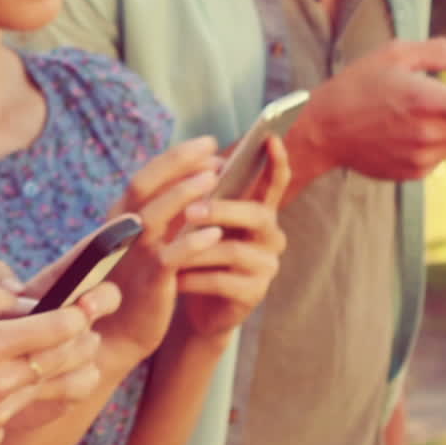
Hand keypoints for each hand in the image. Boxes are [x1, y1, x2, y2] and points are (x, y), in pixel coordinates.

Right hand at [0, 267, 120, 444]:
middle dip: (85, 338)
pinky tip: (14, 383)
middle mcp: (0, 384)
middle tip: (89, 327)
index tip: (85, 304)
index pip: (59, 327)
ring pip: (55, 388)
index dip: (79, 313)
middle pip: (67, 358)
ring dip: (68, 368)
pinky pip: (24, 411)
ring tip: (74, 353)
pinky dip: (27, 394)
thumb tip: (30, 299)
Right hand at [99, 136, 223, 363]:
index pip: (145, 177)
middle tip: (215, 150)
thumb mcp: (142, 243)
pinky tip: (215, 231)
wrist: (116, 332)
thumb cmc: (133, 282)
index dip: (176, 158)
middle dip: (179, 163)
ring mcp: (134, 255)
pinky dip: (192, 241)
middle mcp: (121, 231)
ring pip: (155, 215)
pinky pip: (170, 257)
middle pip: (145, 185)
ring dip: (185, 193)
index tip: (207, 145)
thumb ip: (160, 215)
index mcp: (120, 218)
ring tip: (215, 177)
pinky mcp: (149, 282)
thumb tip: (193, 183)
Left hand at [175, 136, 289, 336]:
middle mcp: (270, 236)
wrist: (196, 306)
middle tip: (190, 211)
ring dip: (198, 248)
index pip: (275, 183)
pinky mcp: (253, 294)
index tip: (271, 138)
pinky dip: (194, 278)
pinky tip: (174, 278)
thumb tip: (202, 157)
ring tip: (169, 249)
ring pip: (235, 251)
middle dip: (223, 210)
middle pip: (258, 215)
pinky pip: (223, 282)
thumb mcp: (201, 221)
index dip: (276, 161)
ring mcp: (265, 267)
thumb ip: (207, 194)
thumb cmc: (198, 253)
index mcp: (259, 211)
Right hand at [288, 37, 445, 185]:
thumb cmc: (358, 85)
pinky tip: (415, 129)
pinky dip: (443, 142)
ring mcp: (421, 158)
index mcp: (425, 102)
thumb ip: (441, 53)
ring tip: (436, 111)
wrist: (322, 130)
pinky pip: (444, 157)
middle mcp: (427, 135)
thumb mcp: (395, 54)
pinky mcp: (414, 173)